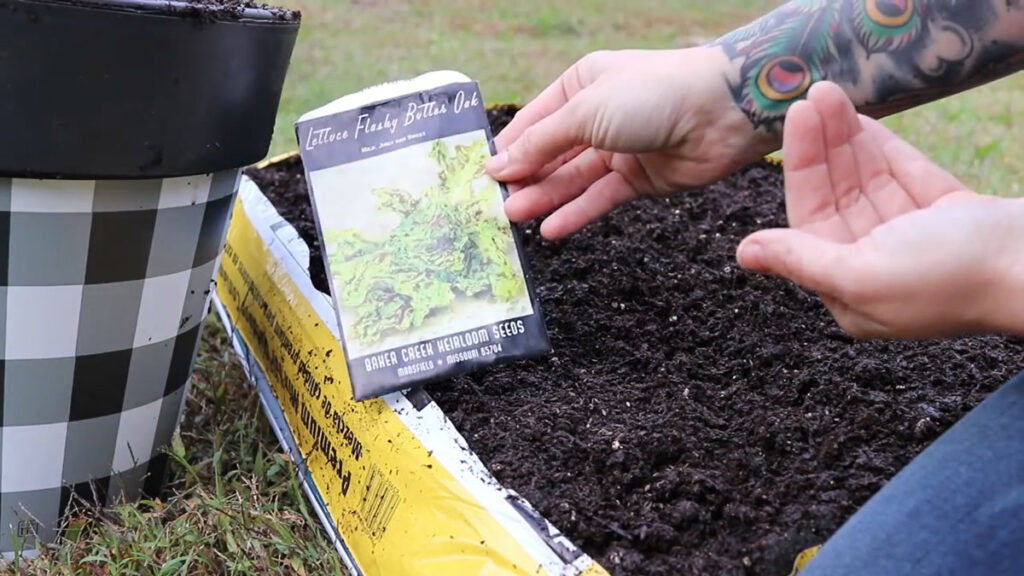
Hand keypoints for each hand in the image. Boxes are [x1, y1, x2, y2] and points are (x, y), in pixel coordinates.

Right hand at [486, 47, 768, 239]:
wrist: (723, 111)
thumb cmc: (652, 93)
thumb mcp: (584, 112)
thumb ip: (540, 143)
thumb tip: (497, 165)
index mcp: (581, 86)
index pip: (533, 122)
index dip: (508, 149)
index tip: (479, 177)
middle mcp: (597, 117)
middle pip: (551, 154)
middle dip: (523, 178)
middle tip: (492, 205)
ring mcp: (619, 149)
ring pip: (572, 179)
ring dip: (544, 198)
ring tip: (512, 219)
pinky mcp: (639, 179)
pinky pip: (600, 197)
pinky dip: (577, 213)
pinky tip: (551, 229)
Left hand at [736, 81, 1023, 338]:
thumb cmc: (950, 277)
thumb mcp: (862, 274)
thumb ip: (801, 260)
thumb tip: (744, 254)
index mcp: (851, 291)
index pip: (811, 219)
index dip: (802, 165)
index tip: (794, 117)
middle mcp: (878, 268)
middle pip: (838, 196)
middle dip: (824, 145)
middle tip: (814, 94)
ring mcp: (916, 242)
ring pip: (869, 183)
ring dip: (849, 140)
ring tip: (831, 93)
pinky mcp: (949, 219)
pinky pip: (905, 178)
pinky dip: (884, 150)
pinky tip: (861, 121)